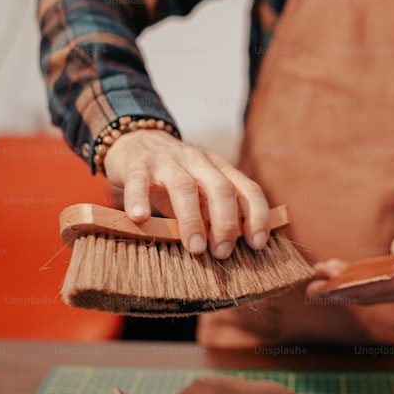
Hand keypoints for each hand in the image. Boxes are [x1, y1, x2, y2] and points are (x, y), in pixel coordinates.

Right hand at [102, 129, 270, 258]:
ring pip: (184, 186)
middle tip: (222, 252)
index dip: (257, 216)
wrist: (135, 140)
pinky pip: (140, 181)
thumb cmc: (174, 177)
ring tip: (194, 248)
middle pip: (221, 188)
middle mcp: (199, 162)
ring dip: (192, 219)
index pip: (248, 190)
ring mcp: (168, 161)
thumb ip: (215, 213)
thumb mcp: (201, 190)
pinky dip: (140, 199)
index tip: (257, 244)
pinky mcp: (137, 164)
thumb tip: (233, 247)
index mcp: (220, 169)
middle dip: (225, 222)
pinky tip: (140, 218)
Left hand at [306, 208, 393, 303]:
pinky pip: (372, 285)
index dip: (352, 287)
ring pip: (368, 292)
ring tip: (317, 280)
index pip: (379, 287)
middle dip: (338, 293)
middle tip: (311, 290)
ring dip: (341, 288)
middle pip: (369, 294)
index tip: (330, 286)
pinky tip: (335, 274)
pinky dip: (352, 281)